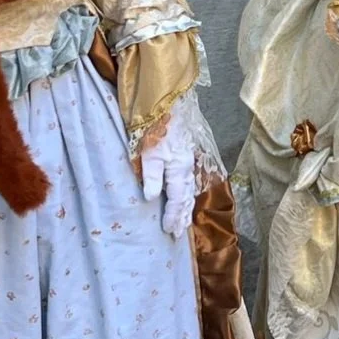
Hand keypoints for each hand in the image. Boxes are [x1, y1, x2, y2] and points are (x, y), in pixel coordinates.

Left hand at [140, 120, 195, 237]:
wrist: (168, 104)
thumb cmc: (156, 127)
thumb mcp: (149, 152)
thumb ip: (151, 176)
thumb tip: (151, 198)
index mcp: (179, 170)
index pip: (177, 200)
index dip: (173, 216)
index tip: (168, 231)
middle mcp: (186, 168)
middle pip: (186, 198)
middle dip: (182, 217)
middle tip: (177, 234)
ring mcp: (187, 162)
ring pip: (189, 190)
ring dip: (186, 208)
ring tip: (183, 222)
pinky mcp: (185, 155)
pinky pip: (188, 182)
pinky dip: (187, 195)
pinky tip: (185, 197)